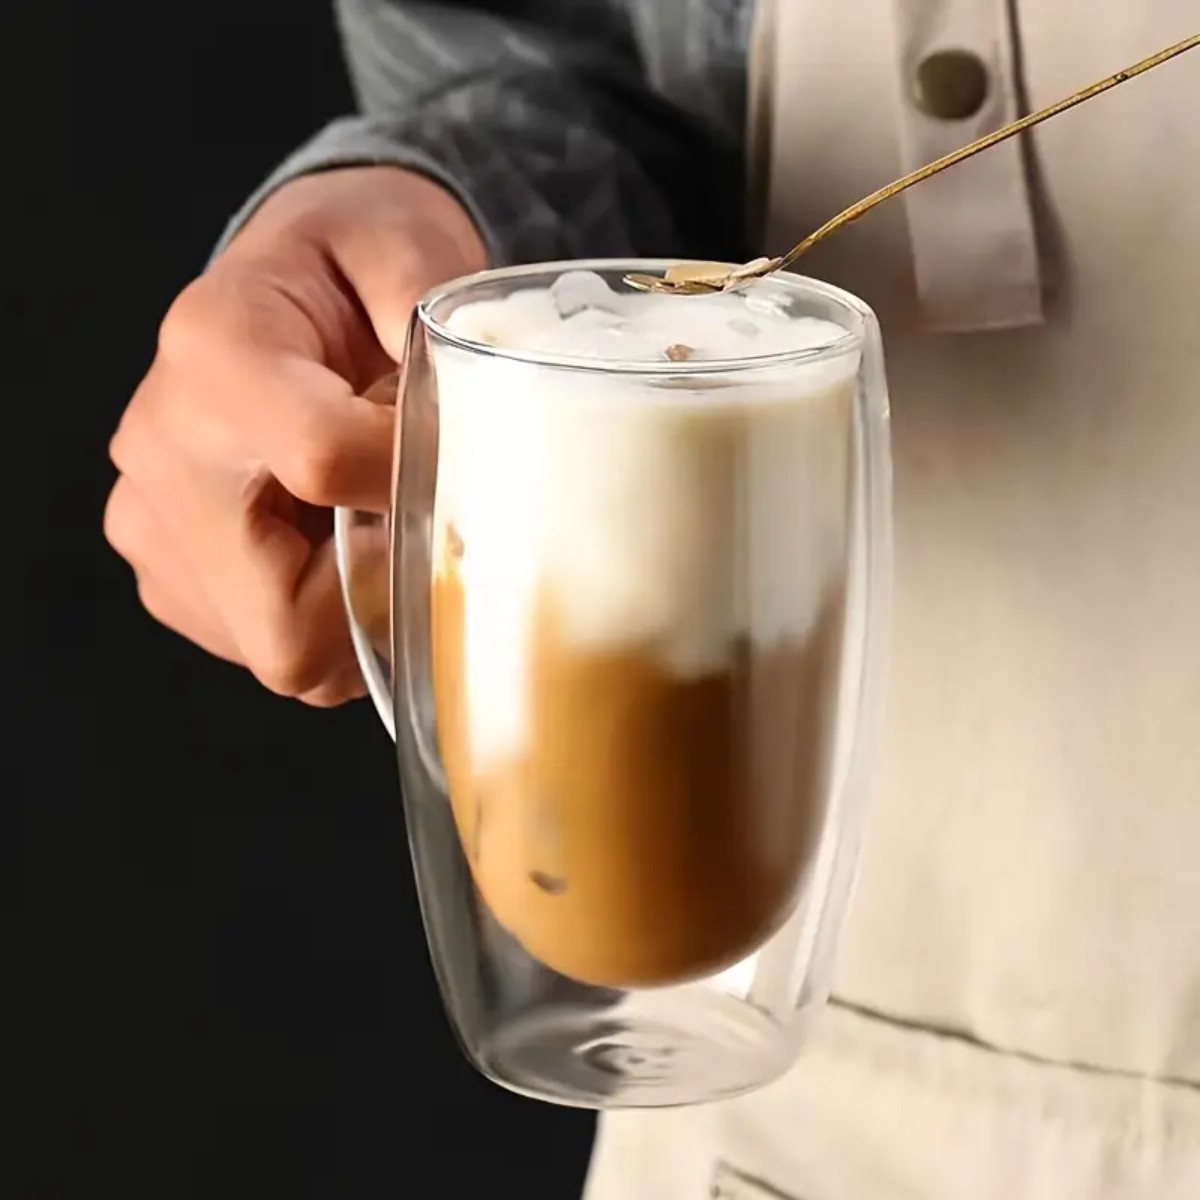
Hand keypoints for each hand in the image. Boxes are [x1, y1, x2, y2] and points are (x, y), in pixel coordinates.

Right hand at [104, 166, 485, 704]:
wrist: (283, 287)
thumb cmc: (347, 267)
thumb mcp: (406, 249)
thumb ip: (443, 326)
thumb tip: (484, 436)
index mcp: (217, 352)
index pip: (323, 461)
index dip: (417, 481)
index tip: (458, 462)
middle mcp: (162, 449)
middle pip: (285, 618)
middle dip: (384, 599)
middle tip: (429, 537)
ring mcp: (154, 526)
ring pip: (285, 654)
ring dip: (362, 614)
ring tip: (383, 528)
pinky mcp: (172, 576)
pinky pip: (272, 649)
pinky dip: (332, 619)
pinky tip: (346, 547)